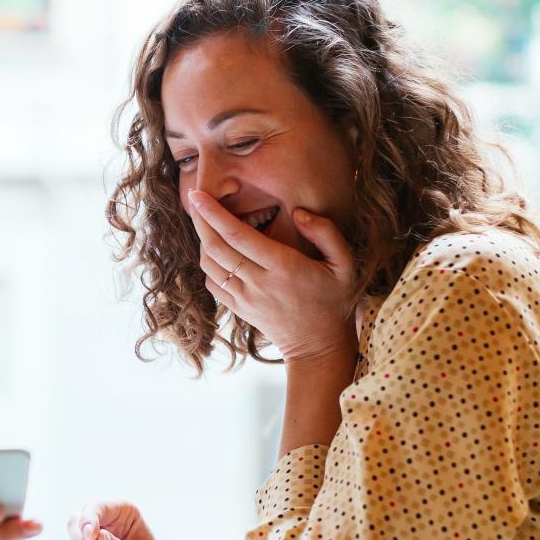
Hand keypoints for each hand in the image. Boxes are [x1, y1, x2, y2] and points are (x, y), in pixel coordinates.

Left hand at [186, 190, 360, 361]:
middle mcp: (258, 283)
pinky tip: (215, 250)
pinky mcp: (238, 309)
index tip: (198, 194)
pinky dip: (207, 263)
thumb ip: (326, 233)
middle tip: (194, 198)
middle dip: (200, 220)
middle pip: (216, 247)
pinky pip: (212, 283)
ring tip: (205, 220)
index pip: (238, 235)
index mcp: (283, 267)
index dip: (214, 213)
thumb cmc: (335, 299)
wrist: (319, 345)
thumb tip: (299, 213)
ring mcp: (245, 298)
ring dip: (202, 240)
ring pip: (210, 265)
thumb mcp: (344, 263)